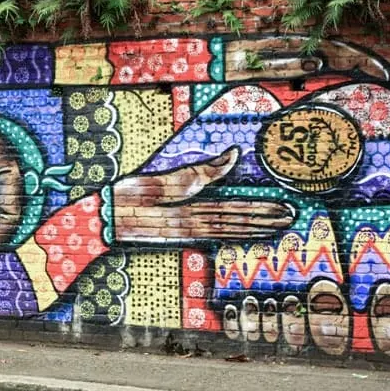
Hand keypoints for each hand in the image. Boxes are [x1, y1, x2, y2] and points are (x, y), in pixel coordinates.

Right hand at [111, 147, 294, 243]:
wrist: (98, 224)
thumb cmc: (122, 200)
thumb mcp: (155, 182)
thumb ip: (195, 172)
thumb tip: (233, 155)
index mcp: (187, 214)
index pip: (233, 211)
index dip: (261, 210)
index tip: (285, 208)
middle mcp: (191, 227)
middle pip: (235, 223)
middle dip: (264, 221)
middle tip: (291, 219)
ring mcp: (183, 234)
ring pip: (227, 231)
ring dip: (253, 229)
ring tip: (276, 227)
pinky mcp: (175, 234)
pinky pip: (212, 235)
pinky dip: (232, 234)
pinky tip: (243, 234)